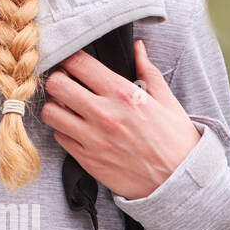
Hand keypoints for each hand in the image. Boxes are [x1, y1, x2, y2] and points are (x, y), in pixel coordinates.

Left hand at [39, 39, 201, 200]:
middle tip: (65, 82)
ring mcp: (92, 138)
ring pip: (49, 112)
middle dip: (57, 79)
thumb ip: (147, 70)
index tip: (72, 61)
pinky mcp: (86, 159)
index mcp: (124, 94)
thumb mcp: (166, 101)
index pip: (78, 63)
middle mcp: (104, 114)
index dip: (70, 58)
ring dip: (55, 106)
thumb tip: (138, 47)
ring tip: (66, 106)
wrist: (180, 182)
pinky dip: (63, 130)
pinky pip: (58, 137)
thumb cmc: (175, 140)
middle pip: (55, 84)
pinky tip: (76, 128)